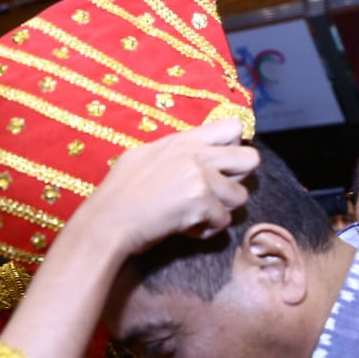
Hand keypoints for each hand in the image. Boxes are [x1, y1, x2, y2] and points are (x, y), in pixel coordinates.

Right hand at [68, 118, 258, 257]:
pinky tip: (185, 228)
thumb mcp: (144, 157)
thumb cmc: (119, 196)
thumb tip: (199, 153)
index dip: (234, 148)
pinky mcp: (201, 201)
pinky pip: (223, 221)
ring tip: (195, 215)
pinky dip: (206, 230)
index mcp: (183, 140)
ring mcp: (200, 176)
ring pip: (240, 196)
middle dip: (238, 180)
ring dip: (221, 210)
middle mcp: (195, 153)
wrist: (106, 222)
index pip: (234, 127)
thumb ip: (177, 153)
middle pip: (251, 159)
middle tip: (216, 194)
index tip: (221, 166)